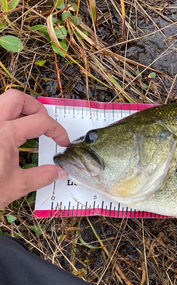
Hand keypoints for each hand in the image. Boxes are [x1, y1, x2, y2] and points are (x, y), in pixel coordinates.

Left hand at [0, 89, 69, 207]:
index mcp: (5, 134)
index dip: (57, 131)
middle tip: (45, 123)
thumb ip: (43, 176)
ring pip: (0, 102)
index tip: (62, 141)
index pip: (40, 122)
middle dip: (36, 108)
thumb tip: (59, 172)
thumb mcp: (17, 186)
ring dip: (17, 109)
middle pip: (17, 98)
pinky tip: (7, 135)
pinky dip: (3, 119)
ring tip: (27, 125)